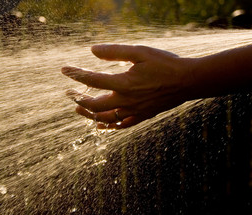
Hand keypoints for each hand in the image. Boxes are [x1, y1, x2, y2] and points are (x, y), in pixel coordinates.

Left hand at [62, 44, 193, 128]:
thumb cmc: (165, 64)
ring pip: (105, 119)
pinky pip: (120, 126)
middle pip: (94, 105)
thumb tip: (92, 50)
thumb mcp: (140, 52)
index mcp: (124, 84)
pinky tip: (100, 124)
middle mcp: (126, 101)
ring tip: (78, 108)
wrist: (187, 81)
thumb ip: (115, 52)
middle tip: (69, 94)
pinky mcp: (141, 117)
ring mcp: (133, 112)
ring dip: (89, 114)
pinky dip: (107, 126)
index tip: (64, 70)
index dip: (76, 74)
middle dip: (78, 99)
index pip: (92, 80)